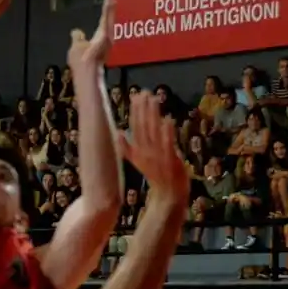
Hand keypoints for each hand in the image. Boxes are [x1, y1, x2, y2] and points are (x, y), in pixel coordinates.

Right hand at [66, 0, 115, 68]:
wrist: (88, 76)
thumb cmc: (82, 60)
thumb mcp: (77, 46)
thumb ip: (77, 37)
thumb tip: (77, 32)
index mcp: (103, 34)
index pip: (105, 17)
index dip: (108, 6)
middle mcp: (108, 39)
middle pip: (109, 21)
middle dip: (110, 10)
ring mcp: (107, 46)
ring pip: (108, 29)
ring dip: (107, 19)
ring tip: (108, 8)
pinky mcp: (103, 52)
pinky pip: (103, 36)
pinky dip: (103, 29)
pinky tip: (101, 30)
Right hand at [117, 91, 188, 205]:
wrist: (168, 196)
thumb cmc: (156, 177)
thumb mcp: (138, 161)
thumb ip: (127, 149)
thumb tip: (118, 134)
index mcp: (137, 152)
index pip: (134, 127)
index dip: (135, 111)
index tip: (135, 95)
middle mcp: (145, 153)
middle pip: (142, 127)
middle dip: (143, 108)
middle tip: (144, 92)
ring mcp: (157, 157)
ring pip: (153, 132)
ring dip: (153, 115)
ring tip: (154, 99)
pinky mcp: (170, 161)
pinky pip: (168, 144)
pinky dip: (167, 132)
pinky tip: (168, 119)